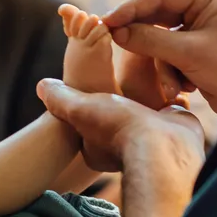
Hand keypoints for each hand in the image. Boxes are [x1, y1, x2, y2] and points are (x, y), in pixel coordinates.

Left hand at [38, 79, 204, 173]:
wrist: (163, 143)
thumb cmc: (117, 126)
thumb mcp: (78, 109)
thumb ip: (60, 99)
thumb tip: (42, 86)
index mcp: (97, 146)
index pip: (88, 122)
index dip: (88, 104)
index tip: (90, 86)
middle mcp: (123, 145)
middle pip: (118, 114)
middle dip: (120, 96)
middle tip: (119, 75)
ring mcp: (151, 136)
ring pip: (146, 107)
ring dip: (147, 90)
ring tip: (144, 70)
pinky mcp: (174, 125)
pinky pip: (171, 104)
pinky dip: (170, 92)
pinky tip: (165, 78)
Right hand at [104, 0, 216, 117]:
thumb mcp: (187, 53)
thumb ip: (149, 40)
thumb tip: (115, 32)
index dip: (130, 8)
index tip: (106, 21)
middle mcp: (201, 7)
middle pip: (155, 16)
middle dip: (143, 39)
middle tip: (113, 42)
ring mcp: (195, 29)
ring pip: (158, 40)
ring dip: (163, 66)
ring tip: (175, 86)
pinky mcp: (191, 50)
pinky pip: (166, 56)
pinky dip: (170, 73)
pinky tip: (185, 88)